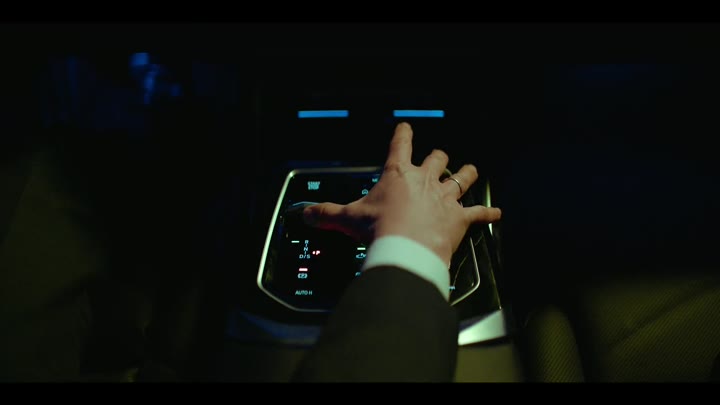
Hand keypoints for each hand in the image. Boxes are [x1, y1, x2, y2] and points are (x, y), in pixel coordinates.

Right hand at [303, 122, 501, 264]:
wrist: (406, 248)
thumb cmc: (379, 229)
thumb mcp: (347, 219)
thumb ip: (326, 214)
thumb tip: (304, 215)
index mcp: (398, 175)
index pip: (401, 145)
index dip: (403, 134)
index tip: (406, 127)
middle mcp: (425, 181)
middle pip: (437, 160)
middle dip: (439, 158)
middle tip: (440, 157)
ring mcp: (445, 199)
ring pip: (460, 180)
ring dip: (466, 175)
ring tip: (471, 170)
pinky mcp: (460, 218)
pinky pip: (478, 213)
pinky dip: (488, 213)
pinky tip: (497, 213)